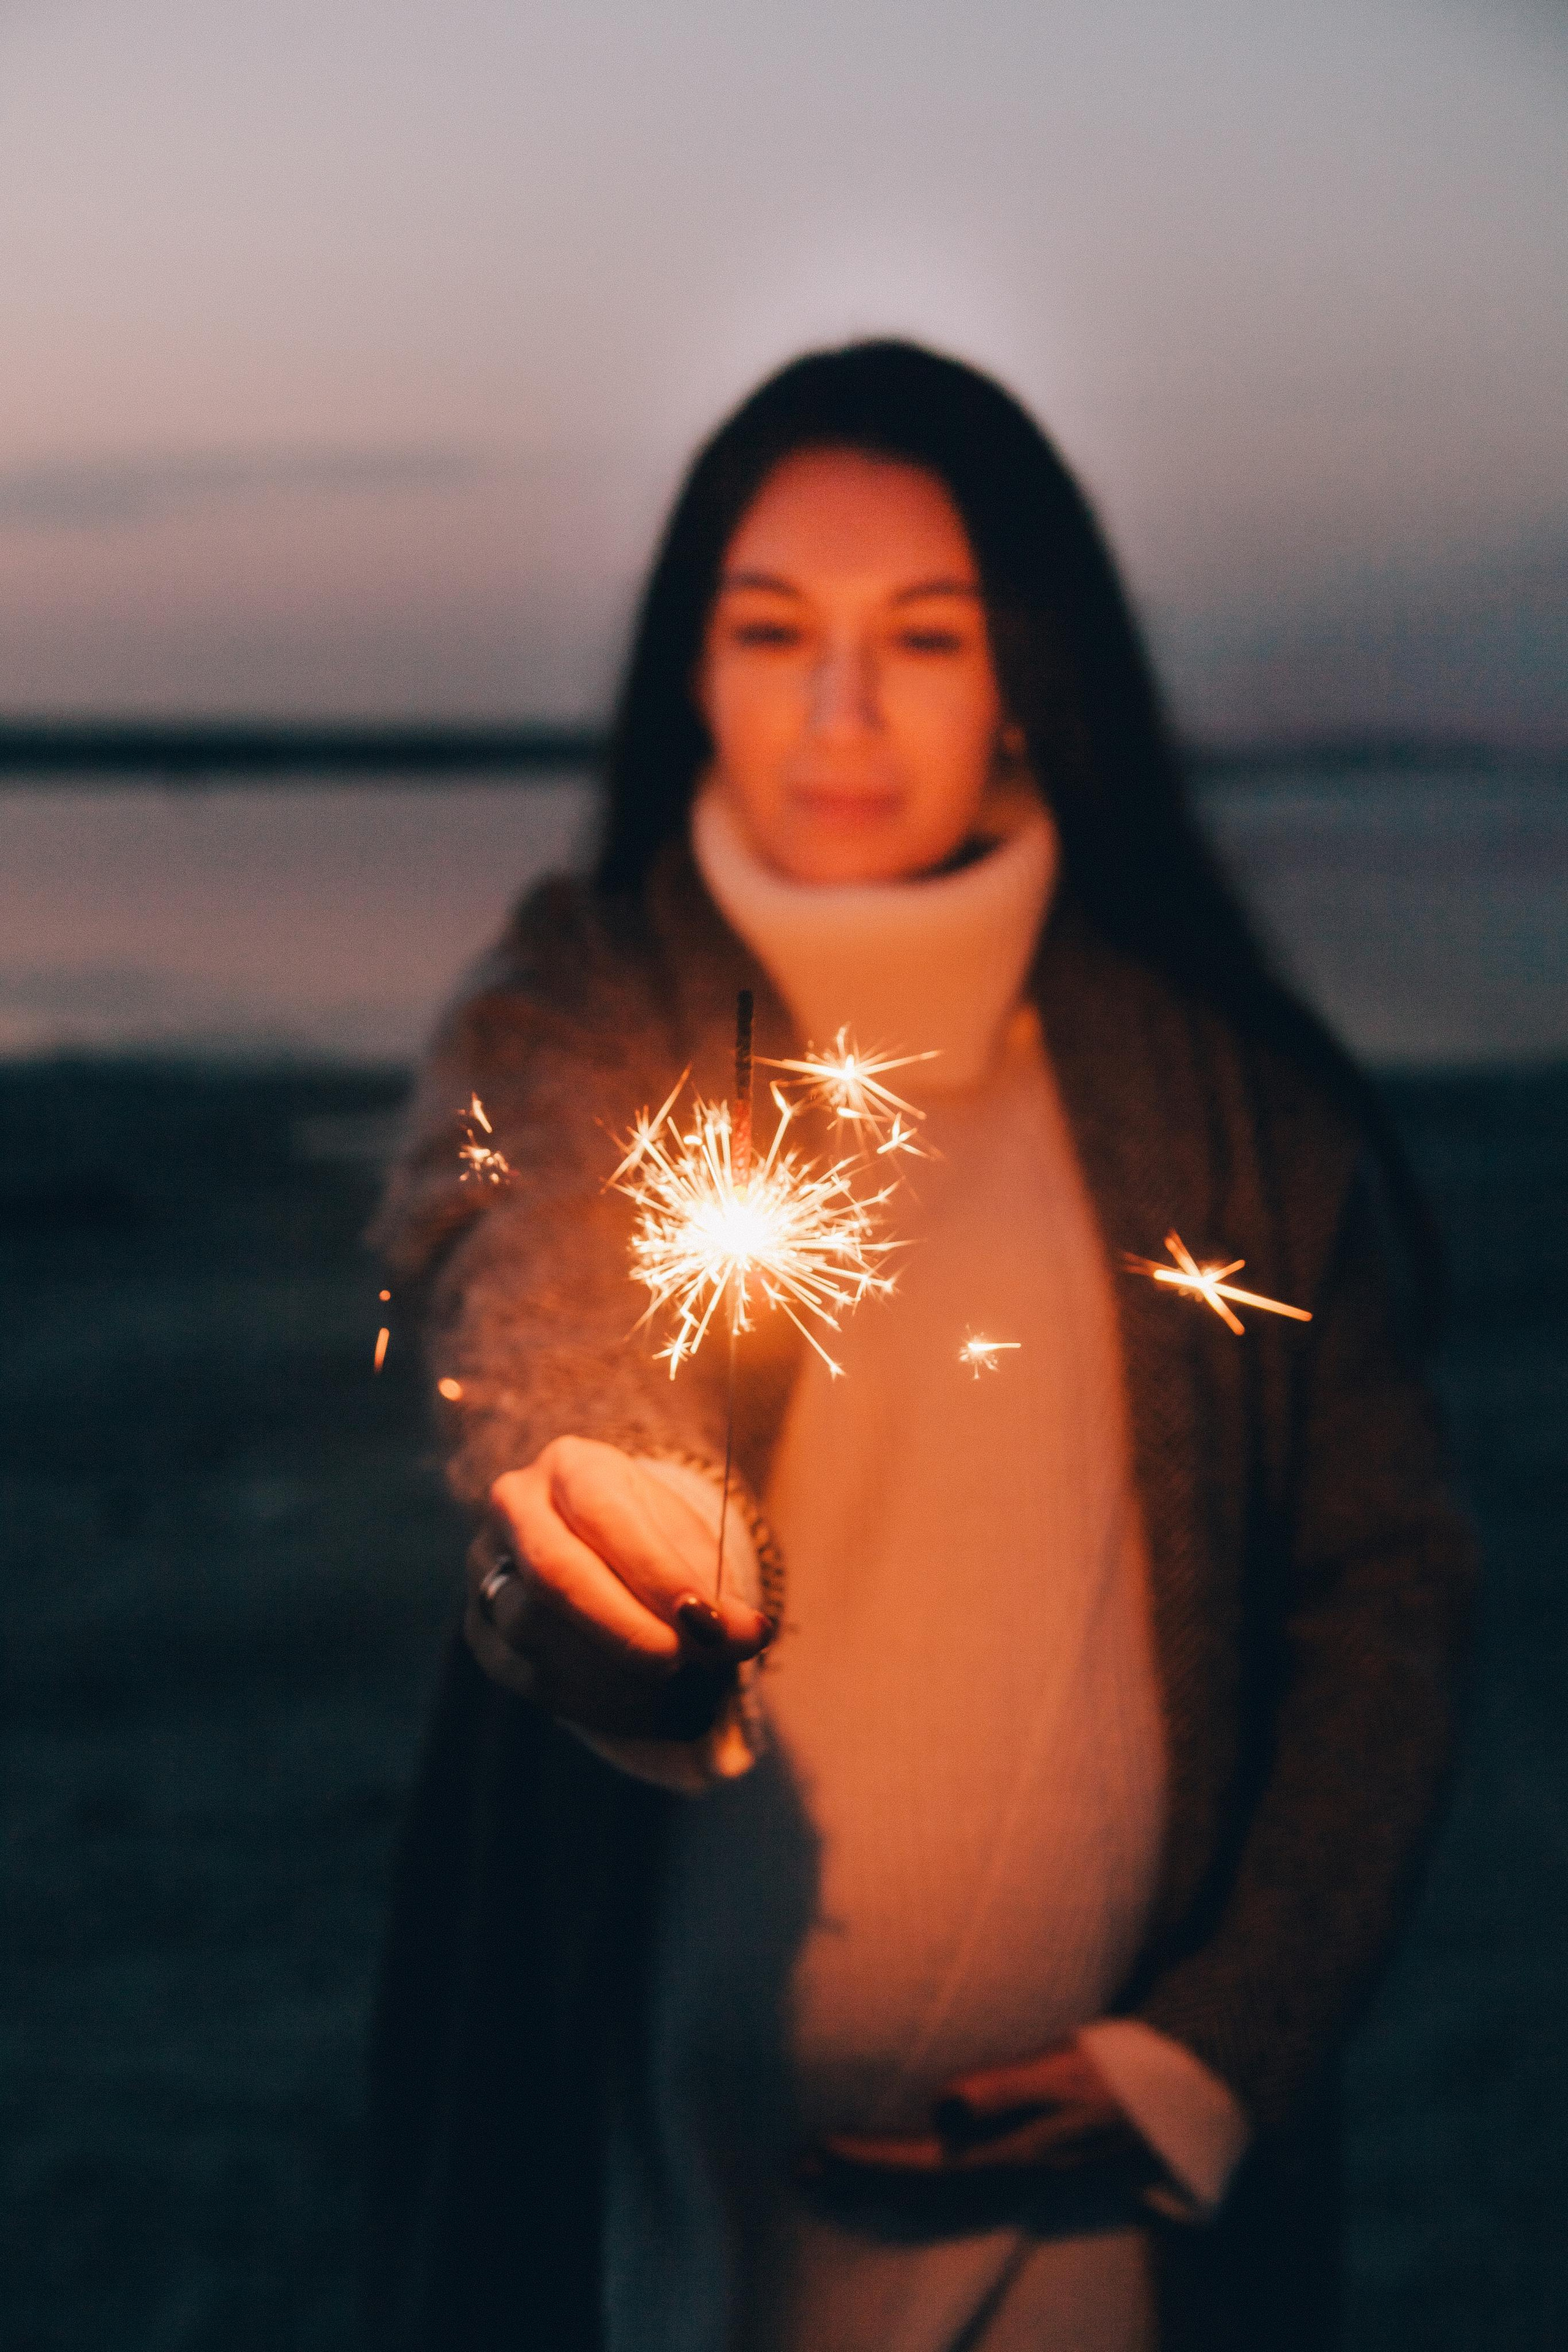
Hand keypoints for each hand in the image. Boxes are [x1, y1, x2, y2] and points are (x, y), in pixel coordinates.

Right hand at [464, 1435, 771, 1736]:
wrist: (594, 1545)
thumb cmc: (648, 1535)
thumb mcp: (686, 1539)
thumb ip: (714, 1583)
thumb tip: (748, 1634)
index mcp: (571, 1465)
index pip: (605, 1514)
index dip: (658, 1574)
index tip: (713, 1624)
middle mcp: (515, 1508)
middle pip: (554, 1572)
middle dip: (625, 1629)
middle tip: (684, 1665)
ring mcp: (486, 1569)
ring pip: (533, 1630)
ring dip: (614, 1674)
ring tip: (679, 1693)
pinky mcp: (481, 1630)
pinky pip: (528, 1677)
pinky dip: (596, 1703)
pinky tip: (646, 1709)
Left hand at [811, 2040, 1159, 2191]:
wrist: (1169, 2106)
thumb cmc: (1115, 2078)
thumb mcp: (1063, 2071)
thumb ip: (1006, 2088)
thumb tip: (944, 2104)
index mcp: (1006, 2157)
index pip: (918, 2166)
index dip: (865, 2162)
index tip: (816, 2151)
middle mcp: (1003, 2178)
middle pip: (914, 2190)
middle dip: (856, 2182)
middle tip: (798, 2170)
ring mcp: (1013, 2180)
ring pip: (928, 2195)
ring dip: (876, 2187)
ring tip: (827, 2175)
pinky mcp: (1020, 2171)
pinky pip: (949, 2192)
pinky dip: (911, 2188)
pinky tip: (893, 2181)